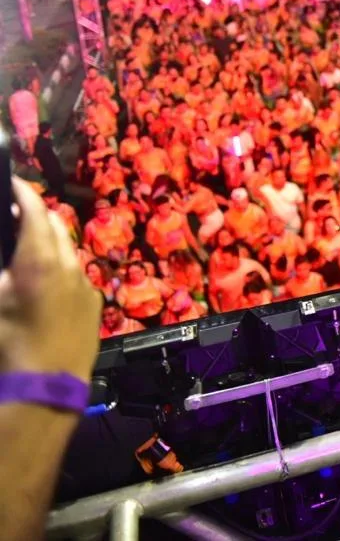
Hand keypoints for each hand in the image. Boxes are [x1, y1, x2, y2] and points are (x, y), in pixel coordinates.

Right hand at [0, 180, 101, 382]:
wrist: (45, 391)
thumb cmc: (6, 346)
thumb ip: (1, 268)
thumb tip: (7, 258)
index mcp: (39, 260)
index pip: (34, 209)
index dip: (21, 192)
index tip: (10, 184)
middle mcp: (69, 266)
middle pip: (55, 225)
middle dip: (35, 214)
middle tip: (13, 213)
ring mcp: (85, 286)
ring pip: (66, 250)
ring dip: (47, 243)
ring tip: (24, 247)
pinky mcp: (93, 305)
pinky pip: (76, 275)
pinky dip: (59, 268)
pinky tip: (42, 282)